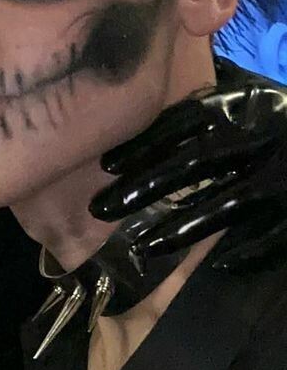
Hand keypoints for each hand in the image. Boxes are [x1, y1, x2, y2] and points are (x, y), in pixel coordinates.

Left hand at [90, 83, 286, 269]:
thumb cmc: (285, 127)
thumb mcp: (256, 108)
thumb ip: (215, 117)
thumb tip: (143, 121)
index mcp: (252, 103)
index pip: (187, 119)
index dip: (144, 142)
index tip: (105, 165)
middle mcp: (267, 135)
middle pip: (195, 162)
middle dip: (145, 187)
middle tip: (101, 208)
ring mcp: (285, 176)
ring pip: (224, 207)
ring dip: (178, 229)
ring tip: (142, 246)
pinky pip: (269, 238)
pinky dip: (243, 253)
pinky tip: (216, 265)